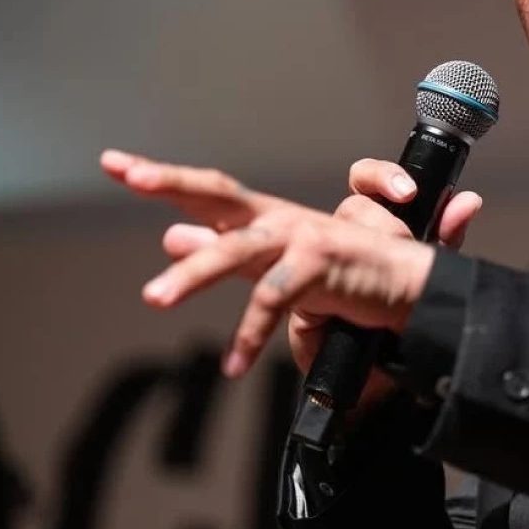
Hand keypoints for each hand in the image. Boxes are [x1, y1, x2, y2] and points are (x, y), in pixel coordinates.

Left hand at [100, 149, 467, 378]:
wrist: (412, 293)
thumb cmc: (349, 282)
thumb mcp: (276, 271)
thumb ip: (226, 254)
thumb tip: (170, 238)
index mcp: (269, 220)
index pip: (210, 192)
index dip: (164, 178)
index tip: (115, 164)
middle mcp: (281, 220)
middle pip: (218, 194)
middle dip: (171, 182)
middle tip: (128, 176)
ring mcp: (302, 236)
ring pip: (236, 250)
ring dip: (194, 274)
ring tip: (155, 297)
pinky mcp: (322, 263)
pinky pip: (275, 298)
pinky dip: (252, 334)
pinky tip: (233, 364)